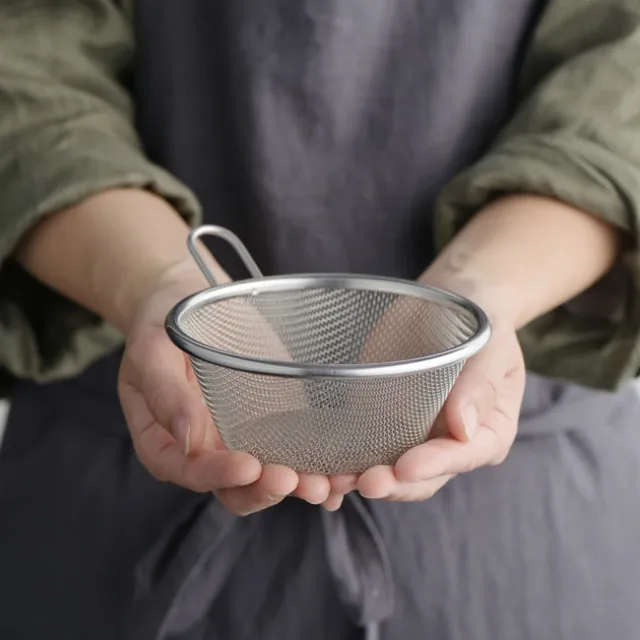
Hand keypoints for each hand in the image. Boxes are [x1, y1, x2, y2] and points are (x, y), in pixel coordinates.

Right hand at [118, 260, 333, 514]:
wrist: (191, 303)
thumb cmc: (163, 326)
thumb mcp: (152, 351)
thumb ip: (165, 394)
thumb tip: (186, 440)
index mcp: (164, 441)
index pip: (189, 471)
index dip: (218, 475)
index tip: (248, 467)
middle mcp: (205, 450)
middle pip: (233, 489)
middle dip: (264, 490)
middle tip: (295, 480)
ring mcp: (240, 439)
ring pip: (267, 478)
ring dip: (297, 486)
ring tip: (327, 483)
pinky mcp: (270, 423)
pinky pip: (292, 452)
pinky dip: (316, 468)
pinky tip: (342, 474)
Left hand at [354, 287, 525, 501]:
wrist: (449, 298)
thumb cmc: (479, 318)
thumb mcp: (489, 343)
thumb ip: (479, 384)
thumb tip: (465, 429)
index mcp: (487, 431)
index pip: (462, 456)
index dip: (434, 466)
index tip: (405, 468)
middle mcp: (449, 442)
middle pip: (423, 476)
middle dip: (394, 483)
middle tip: (367, 483)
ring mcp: (414, 434)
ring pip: (389, 469)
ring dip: (363, 478)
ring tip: (336, 482)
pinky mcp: (382, 419)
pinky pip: (363, 445)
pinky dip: (344, 459)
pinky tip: (322, 467)